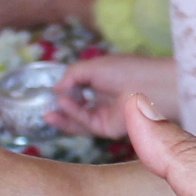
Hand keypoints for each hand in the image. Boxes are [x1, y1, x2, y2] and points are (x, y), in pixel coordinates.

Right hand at [53, 52, 174, 137]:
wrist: (150, 87)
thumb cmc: (126, 70)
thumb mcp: (93, 66)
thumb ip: (72, 76)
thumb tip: (56, 89)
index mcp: (105, 81)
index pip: (81, 88)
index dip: (66, 90)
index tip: (52, 90)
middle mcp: (105, 100)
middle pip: (78, 108)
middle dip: (61, 109)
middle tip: (45, 107)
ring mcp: (107, 115)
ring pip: (79, 120)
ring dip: (63, 116)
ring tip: (49, 111)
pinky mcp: (108, 129)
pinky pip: (86, 125)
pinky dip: (72, 117)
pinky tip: (63, 106)